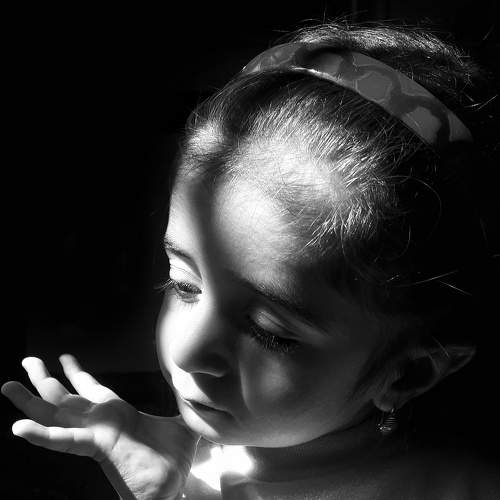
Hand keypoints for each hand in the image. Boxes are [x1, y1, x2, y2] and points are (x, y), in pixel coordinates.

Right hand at [1, 355, 199, 499]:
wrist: (173, 486)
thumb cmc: (173, 459)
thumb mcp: (183, 426)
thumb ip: (188, 410)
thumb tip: (201, 397)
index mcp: (117, 412)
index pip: (92, 388)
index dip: (76, 373)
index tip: (64, 357)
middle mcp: (101, 420)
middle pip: (66, 396)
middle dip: (45, 379)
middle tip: (26, 360)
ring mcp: (96, 432)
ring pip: (57, 412)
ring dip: (32, 400)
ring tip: (7, 386)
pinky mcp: (96, 446)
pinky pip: (64, 440)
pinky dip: (42, 435)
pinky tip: (19, 427)